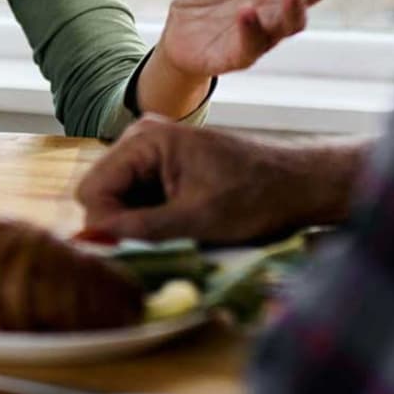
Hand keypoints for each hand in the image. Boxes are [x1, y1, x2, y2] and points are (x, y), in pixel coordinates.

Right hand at [75, 117, 359, 244]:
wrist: (300, 183)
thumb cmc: (256, 196)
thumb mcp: (196, 221)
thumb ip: (141, 230)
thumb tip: (93, 242)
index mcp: (145, 140)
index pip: (93, 191)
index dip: (104, 228)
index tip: (127, 255)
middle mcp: (142, 138)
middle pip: (103, 195)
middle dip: (120, 227)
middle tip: (156, 250)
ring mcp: (154, 152)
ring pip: (121, 201)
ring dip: (138, 226)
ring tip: (174, 239)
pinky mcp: (166, 167)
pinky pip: (140, 199)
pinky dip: (152, 221)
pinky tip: (179, 230)